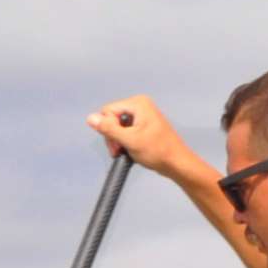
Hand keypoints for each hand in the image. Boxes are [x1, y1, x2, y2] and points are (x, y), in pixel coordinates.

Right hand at [83, 94, 201, 180]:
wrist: (177, 164)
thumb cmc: (158, 151)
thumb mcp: (129, 140)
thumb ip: (108, 129)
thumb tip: (90, 118)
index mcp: (138, 103)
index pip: (108, 111)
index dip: (108, 128)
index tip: (117, 145)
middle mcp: (140, 106)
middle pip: (112, 118)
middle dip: (113, 136)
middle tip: (119, 151)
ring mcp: (142, 116)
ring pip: (118, 126)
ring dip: (118, 141)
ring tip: (125, 152)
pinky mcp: (144, 126)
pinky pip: (126, 131)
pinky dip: (125, 142)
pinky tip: (130, 151)